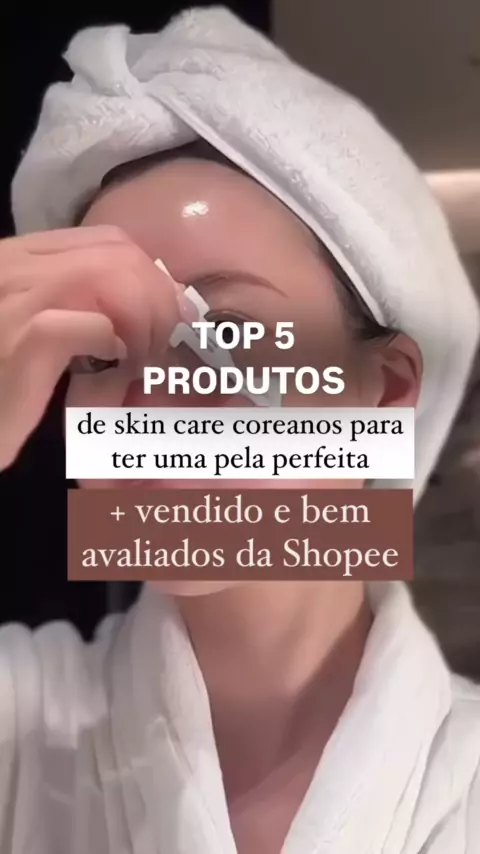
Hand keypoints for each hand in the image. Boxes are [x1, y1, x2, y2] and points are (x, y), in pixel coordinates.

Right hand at [0, 226, 179, 469]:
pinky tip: (113, 369)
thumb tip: (147, 304)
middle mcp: (13, 267)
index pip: (107, 241)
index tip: (166, 314)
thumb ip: (75, 304)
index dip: (149, 273)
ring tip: (139, 359)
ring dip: (143, 321)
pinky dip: (118, 346)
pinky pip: (97, 326)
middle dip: (157, 297)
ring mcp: (15, 299)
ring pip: (112, 278)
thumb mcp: (31, 328)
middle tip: (159, 344)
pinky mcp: (25, 340)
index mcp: (17, 259)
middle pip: (118, 255)